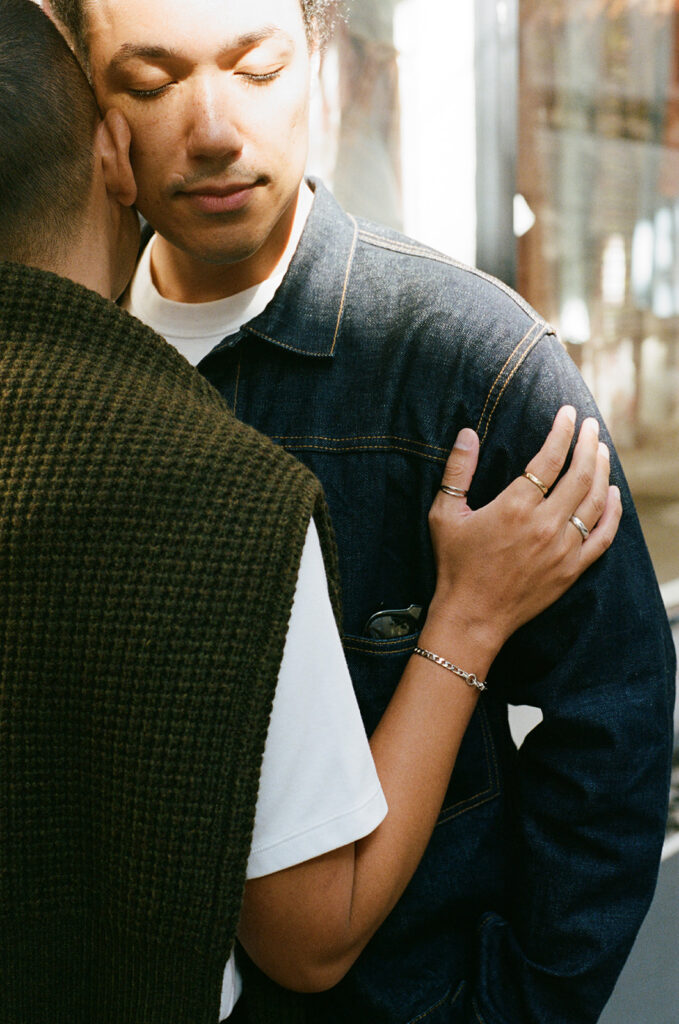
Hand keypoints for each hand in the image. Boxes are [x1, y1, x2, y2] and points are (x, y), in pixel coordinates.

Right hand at [426, 406, 621, 653]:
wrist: (472, 616)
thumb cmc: (455, 564)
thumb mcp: (444, 514)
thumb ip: (458, 471)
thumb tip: (467, 433)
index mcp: (514, 508)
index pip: (548, 458)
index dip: (561, 432)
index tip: (567, 413)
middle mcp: (544, 525)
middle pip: (579, 475)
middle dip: (588, 444)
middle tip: (590, 425)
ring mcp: (563, 549)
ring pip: (595, 500)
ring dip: (602, 471)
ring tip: (601, 450)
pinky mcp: (572, 569)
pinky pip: (603, 535)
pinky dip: (613, 511)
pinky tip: (614, 493)